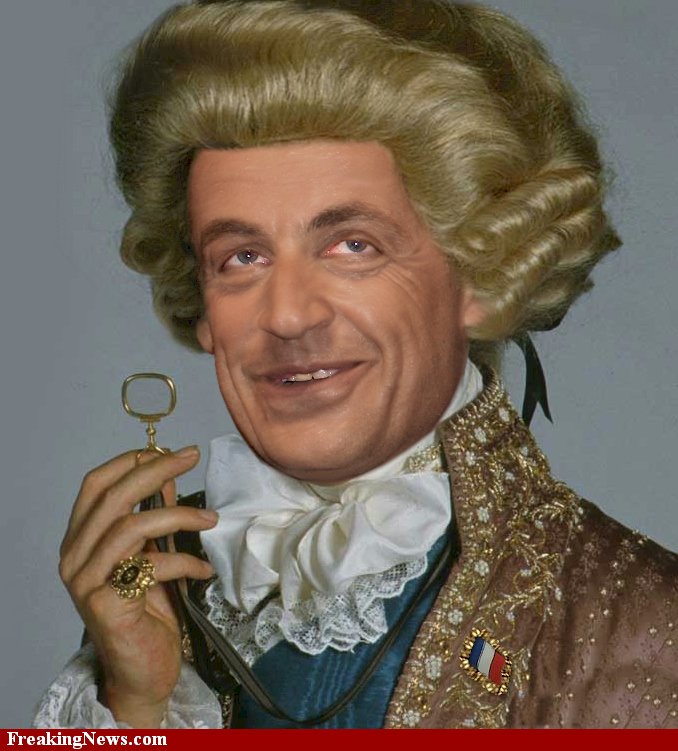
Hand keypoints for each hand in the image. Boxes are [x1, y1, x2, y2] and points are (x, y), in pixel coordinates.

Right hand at [59, 446, 216, 727]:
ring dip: (178, 515)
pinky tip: (204, 570)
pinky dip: (185, 561)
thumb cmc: (147, 613)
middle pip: (113, 497)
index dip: (131, 460)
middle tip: (191, 457)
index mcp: (80, 540)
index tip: (170, 450)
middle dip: (156, 469)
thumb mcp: (151, 555)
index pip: (95, 484)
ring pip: (131, 527)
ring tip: (211, 520)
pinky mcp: (106, 604)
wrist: (142, 673)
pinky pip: (150, 566)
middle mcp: (74, 557)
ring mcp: (86, 581)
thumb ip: (153, 518)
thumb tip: (167, 475)